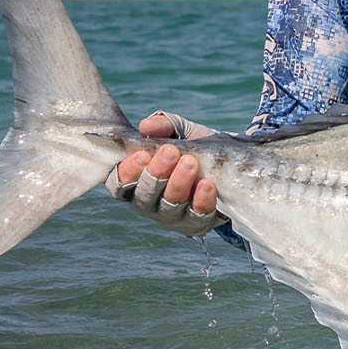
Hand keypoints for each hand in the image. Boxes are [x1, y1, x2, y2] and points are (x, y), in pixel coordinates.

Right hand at [105, 111, 225, 235]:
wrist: (228, 166)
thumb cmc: (192, 148)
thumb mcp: (179, 131)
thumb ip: (163, 125)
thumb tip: (146, 126)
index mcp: (136, 181)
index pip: (119, 183)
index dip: (128, 171)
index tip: (142, 154)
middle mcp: (148, 202)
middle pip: (144, 195)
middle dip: (157, 172)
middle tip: (171, 151)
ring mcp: (171, 216)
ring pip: (169, 205)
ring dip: (179, 183)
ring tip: (190, 162)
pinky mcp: (196, 223)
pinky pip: (197, 215)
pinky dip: (202, 200)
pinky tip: (207, 184)